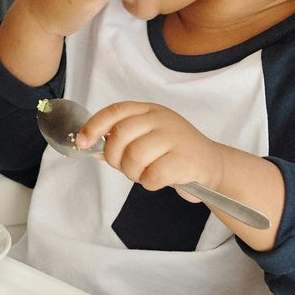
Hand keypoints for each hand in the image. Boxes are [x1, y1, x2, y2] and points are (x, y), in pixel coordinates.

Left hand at [74, 100, 223, 198]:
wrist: (213, 165)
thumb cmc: (174, 153)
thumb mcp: (149, 136)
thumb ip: (123, 138)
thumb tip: (89, 144)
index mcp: (149, 110)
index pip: (116, 111)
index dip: (94, 126)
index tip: (82, 141)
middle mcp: (161, 119)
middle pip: (120, 136)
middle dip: (115, 158)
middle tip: (126, 167)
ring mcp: (174, 137)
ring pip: (134, 157)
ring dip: (133, 173)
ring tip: (145, 174)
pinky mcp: (184, 159)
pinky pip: (152, 176)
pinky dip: (150, 183)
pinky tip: (160, 179)